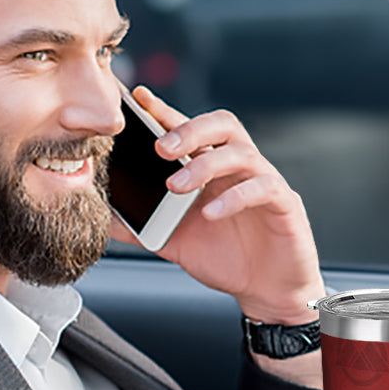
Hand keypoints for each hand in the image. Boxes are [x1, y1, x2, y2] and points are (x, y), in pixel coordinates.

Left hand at [108, 86, 323, 324]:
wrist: (265, 290)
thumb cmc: (226, 258)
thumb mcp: (173, 240)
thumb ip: (141, 224)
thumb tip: (103, 213)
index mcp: (212, 168)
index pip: (189, 129)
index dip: (165, 111)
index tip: (137, 99)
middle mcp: (239, 167)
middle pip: (221, 125)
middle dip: (188, 129)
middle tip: (159, 148)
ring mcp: (264, 182)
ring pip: (241, 152)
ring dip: (204, 165)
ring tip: (175, 187)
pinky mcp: (285, 204)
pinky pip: (264, 188)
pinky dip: (234, 198)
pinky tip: (211, 213)